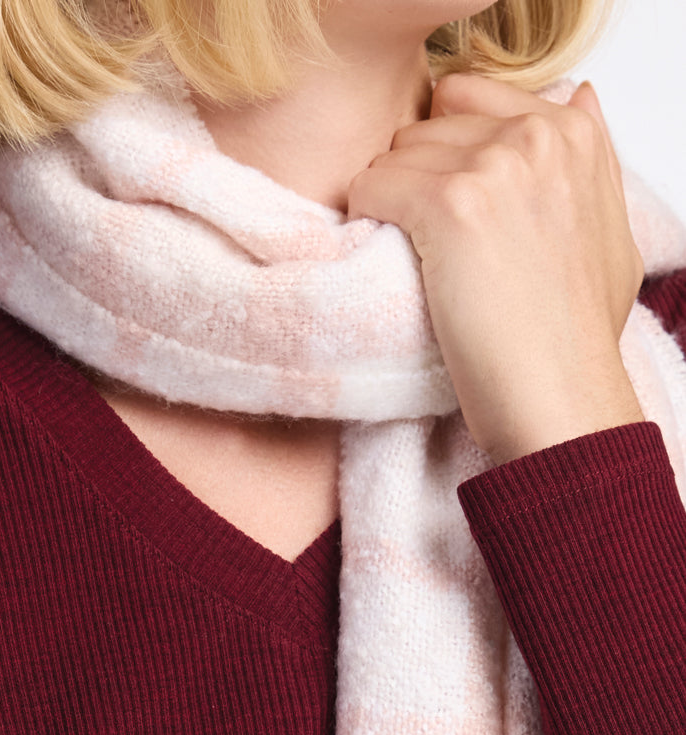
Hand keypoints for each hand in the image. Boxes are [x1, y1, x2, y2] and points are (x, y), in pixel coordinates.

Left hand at [348, 75, 644, 463]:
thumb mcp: (609, 233)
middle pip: (424, 128)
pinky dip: (366, 220)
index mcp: (573, 133)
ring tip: (416, 257)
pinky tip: (394, 259)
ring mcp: (495, 167)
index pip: (467, 96)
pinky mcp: (451, 206)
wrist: (559, 397)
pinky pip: (371, 186)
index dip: (445, 152)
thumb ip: (589, 163)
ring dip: (390, 203)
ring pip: (393, 156)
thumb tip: (576, 97)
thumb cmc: (576, 334)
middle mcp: (537, 135)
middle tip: (429, 242)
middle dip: (416, 179)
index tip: (454, 205)